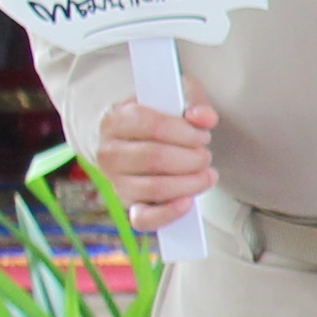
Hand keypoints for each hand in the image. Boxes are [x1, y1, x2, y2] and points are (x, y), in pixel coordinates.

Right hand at [93, 89, 217, 228]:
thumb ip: (193, 102)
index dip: (184, 132)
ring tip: (207, 174)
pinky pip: (144, 219)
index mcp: (116, 120)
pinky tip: (188, 202)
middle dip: (191, 158)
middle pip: (155, 158)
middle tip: (205, 155)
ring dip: (190, 183)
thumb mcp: (176, 97)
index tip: (202, 134)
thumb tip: (204, 118)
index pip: (150, 125)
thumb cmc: (159, 116)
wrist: (134, 139)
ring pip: (154, 188)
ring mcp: (116, 182)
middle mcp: (110, 153)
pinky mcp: (129, 204)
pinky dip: (169, 213)